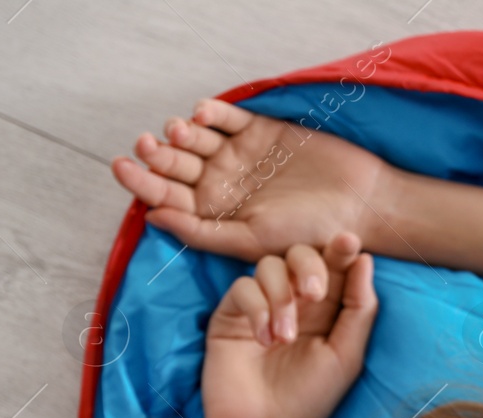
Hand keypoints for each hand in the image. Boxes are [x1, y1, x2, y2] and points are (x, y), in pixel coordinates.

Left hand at [113, 99, 394, 259]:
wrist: (360, 205)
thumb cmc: (309, 233)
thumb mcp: (250, 240)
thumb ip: (202, 232)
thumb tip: (151, 216)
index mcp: (215, 213)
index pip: (167, 196)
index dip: (140, 181)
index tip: (122, 167)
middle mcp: (223, 183)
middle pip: (176, 164)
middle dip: (157, 154)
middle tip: (148, 145)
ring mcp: (240, 155)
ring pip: (197, 139)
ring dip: (183, 133)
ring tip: (180, 131)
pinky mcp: (261, 131)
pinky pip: (228, 117)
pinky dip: (213, 113)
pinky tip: (203, 115)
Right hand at [202, 233, 377, 417]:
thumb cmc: (309, 399)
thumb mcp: (346, 355)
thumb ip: (358, 308)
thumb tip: (364, 258)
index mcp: (326, 310)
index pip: (333, 268)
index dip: (340, 251)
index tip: (348, 241)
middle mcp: (293, 302)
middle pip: (298, 254)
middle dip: (309, 265)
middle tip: (314, 294)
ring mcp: (260, 306)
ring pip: (268, 266)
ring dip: (281, 296)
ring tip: (285, 338)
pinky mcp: (230, 316)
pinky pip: (242, 288)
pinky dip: (256, 308)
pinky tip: (264, 340)